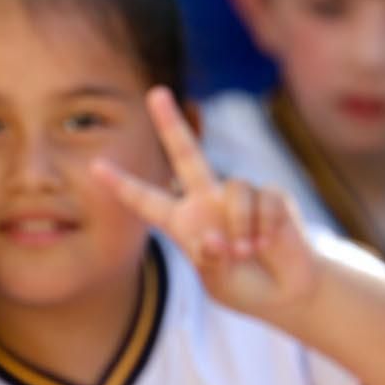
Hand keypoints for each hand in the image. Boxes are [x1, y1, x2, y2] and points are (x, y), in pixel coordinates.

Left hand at [92, 88, 320, 319]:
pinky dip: (265, 226)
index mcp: (184, 223)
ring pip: (234, 188)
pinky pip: (264, 200)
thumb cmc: (245, 288)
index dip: (123, 186)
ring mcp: (240, 197)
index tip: (96, 167)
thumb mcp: (217, 283)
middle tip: (156, 93)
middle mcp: (208, 201)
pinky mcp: (272, 196)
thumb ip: (209, 261)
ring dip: (240, 225)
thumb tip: (214, 237)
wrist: (288, 292)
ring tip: (247, 252)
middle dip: (171, 124)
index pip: (148, 201)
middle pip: (186, 154)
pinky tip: (270, 243)